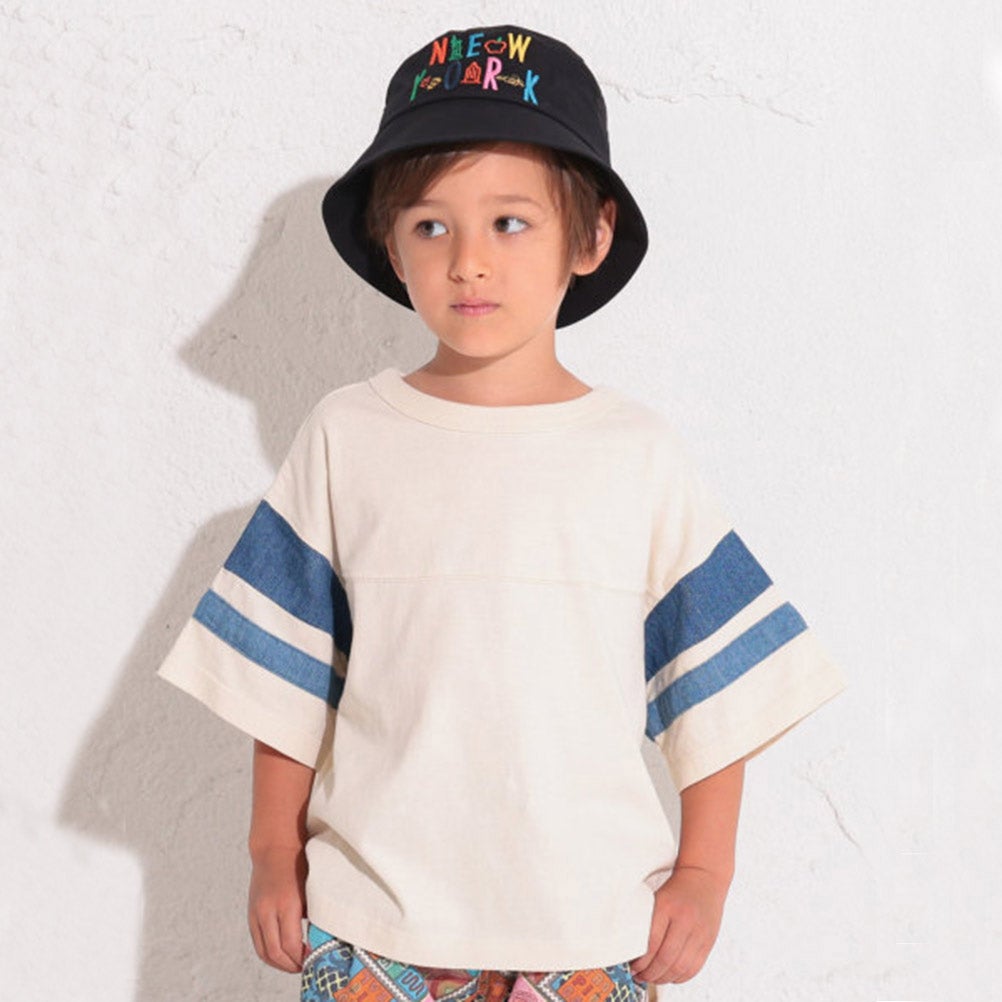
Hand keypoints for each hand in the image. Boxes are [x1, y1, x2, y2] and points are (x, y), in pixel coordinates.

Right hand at [248, 845, 308, 972]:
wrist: (275, 848)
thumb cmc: (299, 865)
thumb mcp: (311, 889)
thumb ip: (313, 914)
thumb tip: (319, 938)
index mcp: (286, 904)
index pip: (291, 944)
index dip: (302, 958)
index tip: (314, 959)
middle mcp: (268, 911)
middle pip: (276, 953)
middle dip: (291, 965)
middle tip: (306, 966)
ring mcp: (256, 913)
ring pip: (264, 951)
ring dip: (278, 963)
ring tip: (294, 964)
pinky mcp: (251, 914)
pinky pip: (258, 942)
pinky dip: (268, 953)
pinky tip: (282, 953)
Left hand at [629, 865, 729, 984]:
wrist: (704, 877)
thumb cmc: (676, 889)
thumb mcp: (658, 898)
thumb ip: (648, 920)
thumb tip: (633, 948)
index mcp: (667, 907)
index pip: (652, 942)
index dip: (641, 961)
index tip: (633, 966)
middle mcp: (684, 920)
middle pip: (665, 958)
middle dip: (649, 974)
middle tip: (639, 976)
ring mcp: (699, 932)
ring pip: (680, 967)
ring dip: (663, 978)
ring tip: (652, 978)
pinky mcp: (709, 941)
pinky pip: (694, 968)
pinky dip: (680, 977)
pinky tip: (670, 976)